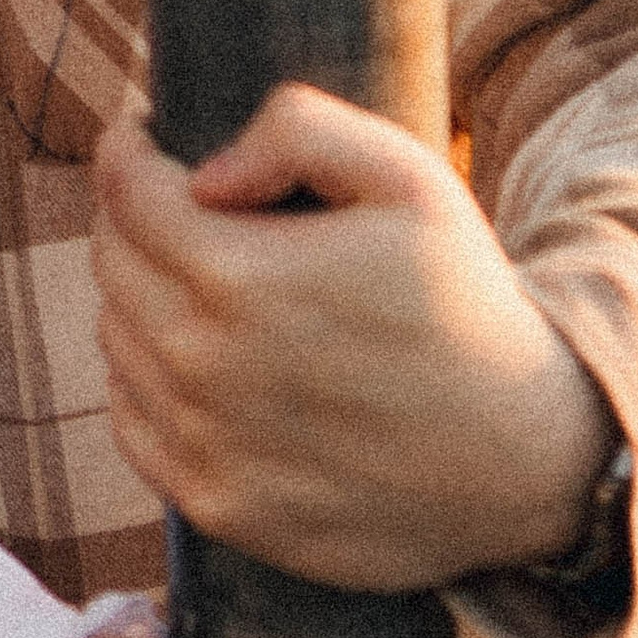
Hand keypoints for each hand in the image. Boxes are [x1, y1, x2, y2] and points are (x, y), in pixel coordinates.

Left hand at [91, 88, 616, 589]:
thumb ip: (299, 130)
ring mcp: (207, 447)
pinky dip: (144, 377)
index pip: (126, 192)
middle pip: (111, 260)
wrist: (527, 456)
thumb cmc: (464, 300)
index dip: (127, 149)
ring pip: (114, 335)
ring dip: (136, 293)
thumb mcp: (409, 176)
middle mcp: (204, 368)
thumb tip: (203, 175)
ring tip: (194, 274)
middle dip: (130, 214)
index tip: (145, 135)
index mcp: (239, 278)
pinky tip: (195, 356)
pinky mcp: (219, 508)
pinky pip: (131, 421)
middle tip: (176, 200)